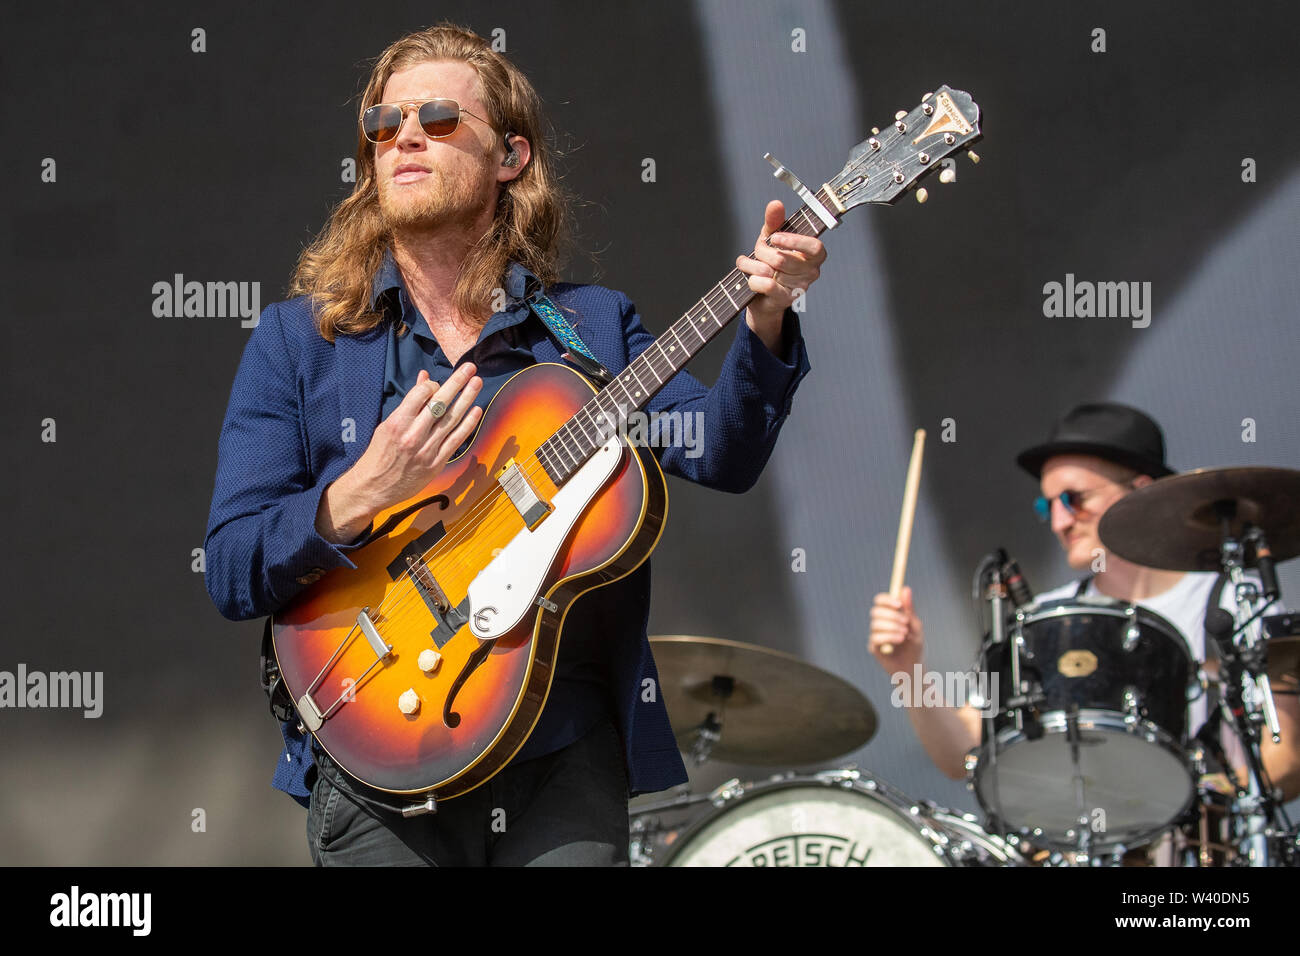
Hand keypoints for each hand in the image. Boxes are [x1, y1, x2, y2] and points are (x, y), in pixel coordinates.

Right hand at [316, 364, 482, 542]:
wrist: (373, 487)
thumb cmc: (378, 455)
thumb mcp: (387, 425)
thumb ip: (409, 403)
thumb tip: (424, 378)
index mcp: (397, 423)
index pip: (421, 395)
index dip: (432, 385)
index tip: (436, 384)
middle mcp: (413, 435)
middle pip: (440, 404)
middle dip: (457, 383)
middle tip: (469, 367)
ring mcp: (427, 450)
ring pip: (452, 419)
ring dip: (467, 399)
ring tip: (477, 382)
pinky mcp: (436, 462)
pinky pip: (456, 440)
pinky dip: (468, 424)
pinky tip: (476, 410)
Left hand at [736, 200, 826, 350]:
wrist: (761, 295)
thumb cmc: (770, 262)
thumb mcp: (771, 238)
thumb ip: (774, 220)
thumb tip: (776, 204)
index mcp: (814, 254)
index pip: (815, 247)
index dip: (794, 241)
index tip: (775, 237)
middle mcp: (812, 271)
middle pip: (781, 258)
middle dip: (761, 252)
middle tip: (757, 252)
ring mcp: (800, 287)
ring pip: (770, 270)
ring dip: (752, 266)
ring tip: (750, 266)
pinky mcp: (786, 299)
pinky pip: (766, 284)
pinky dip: (752, 280)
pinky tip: (751, 278)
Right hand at [868, 587, 924, 673]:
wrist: (914, 667)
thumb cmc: (915, 645)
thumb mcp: (915, 626)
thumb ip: (909, 609)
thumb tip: (905, 589)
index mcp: (889, 615)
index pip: (880, 600)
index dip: (887, 600)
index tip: (899, 605)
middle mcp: (880, 623)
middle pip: (876, 611)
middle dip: (891, 615)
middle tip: (905, 622)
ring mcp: (875, 634)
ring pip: (875, 624)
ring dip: (892, 627)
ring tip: (905, 635)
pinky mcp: (873, 647)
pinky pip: (876, 637)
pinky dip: (889, 637)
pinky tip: (900, 640)